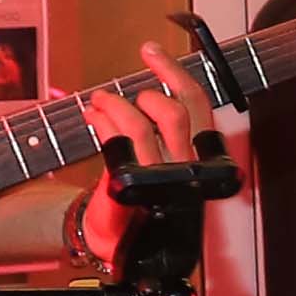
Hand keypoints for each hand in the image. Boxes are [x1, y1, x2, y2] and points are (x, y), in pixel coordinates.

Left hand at [77, 40, 204, 200]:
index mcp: (201, 161)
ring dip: (115, 103)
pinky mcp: (128, 188)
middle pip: (176, 112)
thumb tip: (149, 85)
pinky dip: (102, 122)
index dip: (178, 74)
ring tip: (102, 98)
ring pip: (141, 126)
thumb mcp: (163, 163)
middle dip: (153, 82)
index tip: (156, 53)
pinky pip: (115, 143)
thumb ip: (164, 130)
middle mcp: (184, 170)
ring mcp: (157, 180)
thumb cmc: (141, 203)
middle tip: (138, 66)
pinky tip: (95, 117)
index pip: (199, 107)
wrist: (116, 242)